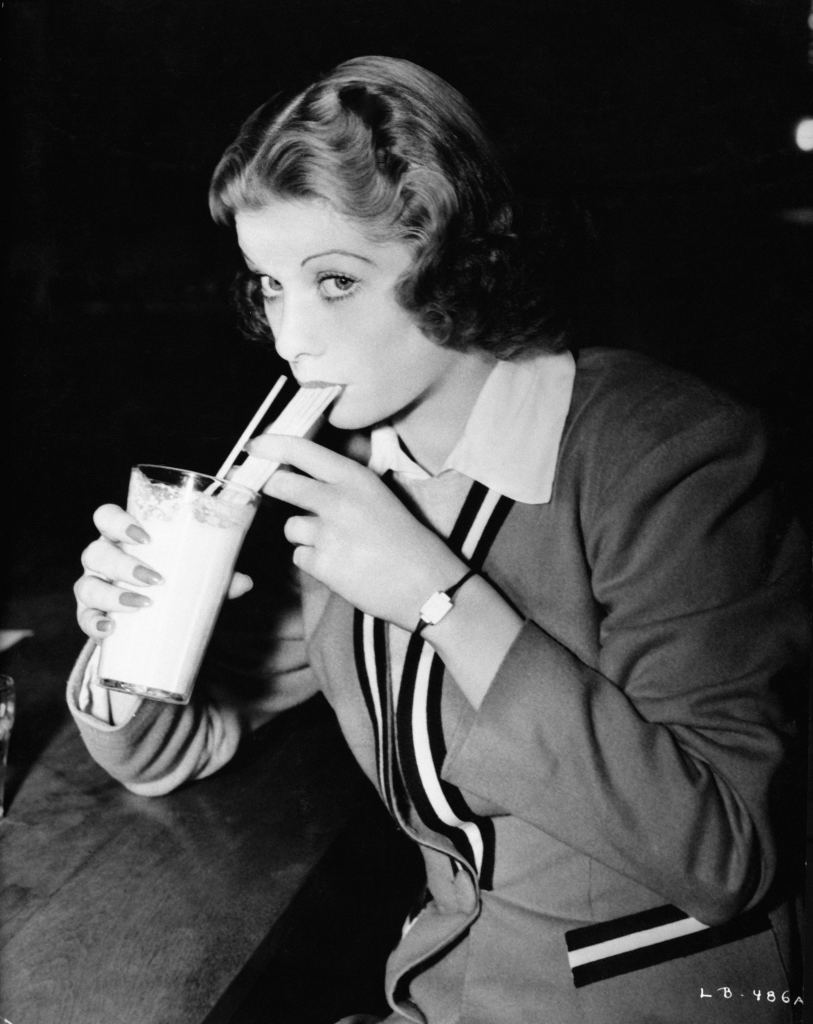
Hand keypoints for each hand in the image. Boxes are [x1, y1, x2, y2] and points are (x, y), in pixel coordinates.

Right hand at [74, 503, 252, 640]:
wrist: (147, 622)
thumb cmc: (168, 583)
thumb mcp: (191, 575)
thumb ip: (216, 576)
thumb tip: (245, 582)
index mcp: (121, 538)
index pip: (106, 517)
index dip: (118, 522)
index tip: (145, 537)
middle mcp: (101, 559)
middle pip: (96, 552)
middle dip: (123, 564)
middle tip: (156, 579)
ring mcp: (91, 587)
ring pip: (86, 585)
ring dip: (112, 594)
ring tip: (143, 604)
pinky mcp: (90, 616)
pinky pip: (84, 618)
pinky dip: (94, 624)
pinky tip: (110, 629)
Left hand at [250, 434, 466, 629]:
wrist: (427, 584)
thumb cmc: (407, 540)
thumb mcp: (380, 497)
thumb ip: (344, 485)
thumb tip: (304, 474)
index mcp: (356, 478)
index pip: (301, 450)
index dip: (271, 445)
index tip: (253, 446)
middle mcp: (338, 500)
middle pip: (281, 485)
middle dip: (270, 489)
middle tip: (272, 492)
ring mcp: (327, 533)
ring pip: (291, 527)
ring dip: (305, 535)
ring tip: (338, 545)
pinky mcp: (322, 564)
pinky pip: (300, 557)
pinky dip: (314, 562)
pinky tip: (341, 565)